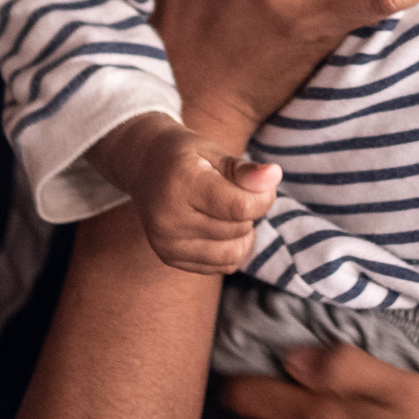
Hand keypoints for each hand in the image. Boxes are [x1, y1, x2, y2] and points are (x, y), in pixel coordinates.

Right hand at [88, 112, 279, 275]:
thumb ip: (245, 170)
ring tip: (228, 210)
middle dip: (250, 211)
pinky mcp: (168, 258)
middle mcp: (168, 219)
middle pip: (238, 230)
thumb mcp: (214, 151)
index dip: (263, 197)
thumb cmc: (185, 155)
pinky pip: (220, 266)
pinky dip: (229, 248)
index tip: (262, 182)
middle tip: (236, 190)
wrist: (144, 166)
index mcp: (181, 184)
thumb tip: (275, 176)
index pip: (239, 207)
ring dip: (242, 234)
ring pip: (232, 254)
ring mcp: (166, 243)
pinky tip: (218, 226)